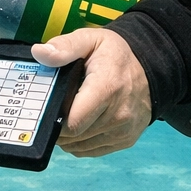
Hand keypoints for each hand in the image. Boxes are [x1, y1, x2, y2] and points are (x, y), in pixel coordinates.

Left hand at [33, 28, 151, 157]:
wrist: (150, 68)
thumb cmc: (114, 55)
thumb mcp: (91, 39)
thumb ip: (65, 46)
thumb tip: (39, 53)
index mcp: (108, 87)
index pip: (73, 122)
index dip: (54, 118)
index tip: (48, 107)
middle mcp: (119, 114)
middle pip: (74, 135)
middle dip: (58, 126)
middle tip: (55, 109)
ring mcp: (124, 130)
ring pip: (80, 146)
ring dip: (68, 136)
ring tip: (67, 115)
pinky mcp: (126, 140)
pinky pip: (91, 151)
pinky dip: (80, 142)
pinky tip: (80, 125)